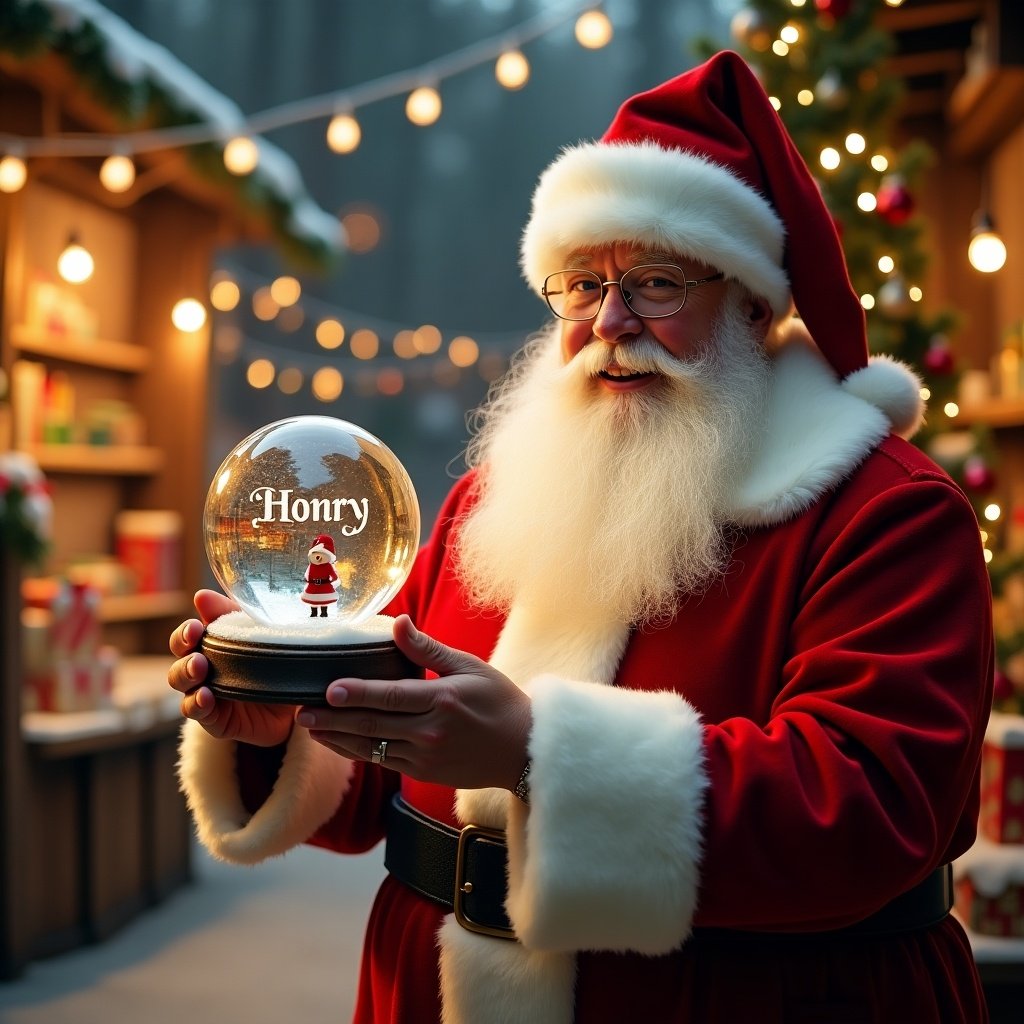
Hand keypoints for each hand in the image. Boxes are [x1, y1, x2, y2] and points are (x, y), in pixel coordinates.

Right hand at [167, 589, 295, 746]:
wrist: (295, 700)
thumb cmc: (272, 661)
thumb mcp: (258, 632)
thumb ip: (231, 614)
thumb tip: (201, 596)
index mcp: (209, 648)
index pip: (185, 638)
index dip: (185, 632)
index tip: (195, 627)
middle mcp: (201, 672)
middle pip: (177, 661)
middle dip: (182, 652)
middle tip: (195, 647)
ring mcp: (205, 696)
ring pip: (181, 686)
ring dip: (186, 674)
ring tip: (198, 668)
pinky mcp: (215, 719)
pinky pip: (198, 712)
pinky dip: (197, 703)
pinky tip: (205, 696)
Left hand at [295, 615, 531, 790]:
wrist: (522, 750)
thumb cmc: (499, 701)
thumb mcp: (469, 667)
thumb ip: (428, 649)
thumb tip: (398, 623)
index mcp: (442, 701)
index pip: (391, 696)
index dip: (357, 693)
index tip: (328, 690)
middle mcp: (430, 732)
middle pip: (372, 725)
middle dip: (333, 720)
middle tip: (301, 713)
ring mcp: (425, 756)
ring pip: (372, 748)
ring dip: (337, 739)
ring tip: (310, 730)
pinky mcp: (422, 772)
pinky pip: (382, 761)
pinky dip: (358, 752)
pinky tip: (339, 744)